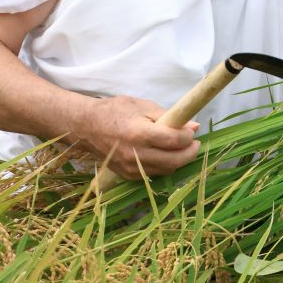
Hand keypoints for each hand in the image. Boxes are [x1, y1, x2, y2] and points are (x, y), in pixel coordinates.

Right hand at [80, 95, 200, 179]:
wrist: (87, 127)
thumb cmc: (116, 111)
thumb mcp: (142, 106)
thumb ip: (168, 117)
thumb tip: (193, 127)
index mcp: (139, 133)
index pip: (173, 141)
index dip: (188, 138)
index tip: (192, 132)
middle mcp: (136, 154)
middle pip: (174, 161)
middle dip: (190, 153)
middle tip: (195, 144)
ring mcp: (131, 168)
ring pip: (166, 170)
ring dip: (178, 160)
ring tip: (182, 148)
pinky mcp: (128, 176)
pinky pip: (154, 174)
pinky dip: (164, 165)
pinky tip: (165, 154)